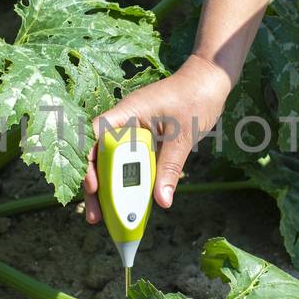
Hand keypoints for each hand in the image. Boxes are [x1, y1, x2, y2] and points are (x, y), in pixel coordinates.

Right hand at [83, 53, 232, 223]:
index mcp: (127, 113)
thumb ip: (170, 168)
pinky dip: (128, 182)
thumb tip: (162, 201)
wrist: (209, 81)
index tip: (94, 186)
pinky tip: (128, 204)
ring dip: (110, 189)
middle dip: (95, 187)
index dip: (89, 162)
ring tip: (106, 217)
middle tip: (94, 216)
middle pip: (99, 156)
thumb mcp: (183, 137)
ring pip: (113, 163)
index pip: (96, 135)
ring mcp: (132, 132)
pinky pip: (131, 164)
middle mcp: (123, 123)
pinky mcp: (143, 141)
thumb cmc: (195, 98)